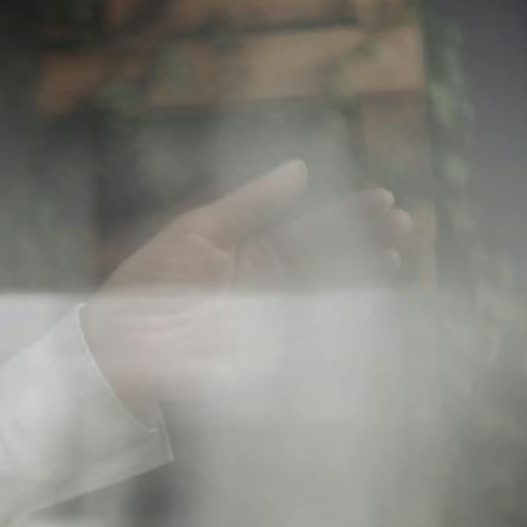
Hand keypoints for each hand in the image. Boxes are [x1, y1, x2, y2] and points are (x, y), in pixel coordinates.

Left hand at [78, 161, 412, 412]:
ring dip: (367, 277)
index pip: (312, 227)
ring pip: (333, 296)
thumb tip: (300, 168)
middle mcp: (273, 286)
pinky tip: (375, 303)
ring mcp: (277, 323)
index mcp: (254, 252)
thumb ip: (251, 204)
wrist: (120, 347)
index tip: (384, 199)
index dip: (349, 213)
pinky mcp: (276, 357)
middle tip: (405, 223)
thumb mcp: (199, 231)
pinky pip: (320, 338)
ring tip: (398, 257)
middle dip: (369, 241)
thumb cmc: (150, 284)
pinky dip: (349, 323)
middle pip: (333, 260)